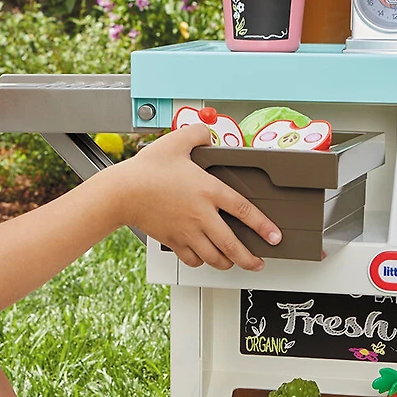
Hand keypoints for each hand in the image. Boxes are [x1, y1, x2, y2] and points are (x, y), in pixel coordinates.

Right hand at [110, 123, 281, 270]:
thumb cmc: (146, 170)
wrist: (122, 192)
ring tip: (233, 263)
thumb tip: (207, 133)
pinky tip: (204, 258)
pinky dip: (201, 261)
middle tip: (257, 263)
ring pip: (214, 257)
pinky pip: (192, 259)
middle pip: (233, 245)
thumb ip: (197, 134)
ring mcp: (187, 231)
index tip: (274, 236)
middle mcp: (201, 215)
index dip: (264, 226)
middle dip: (249, 259)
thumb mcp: (176, 142)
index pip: (245, 211)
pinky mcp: (172, 240)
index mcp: (208, 190)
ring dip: (227, 263)